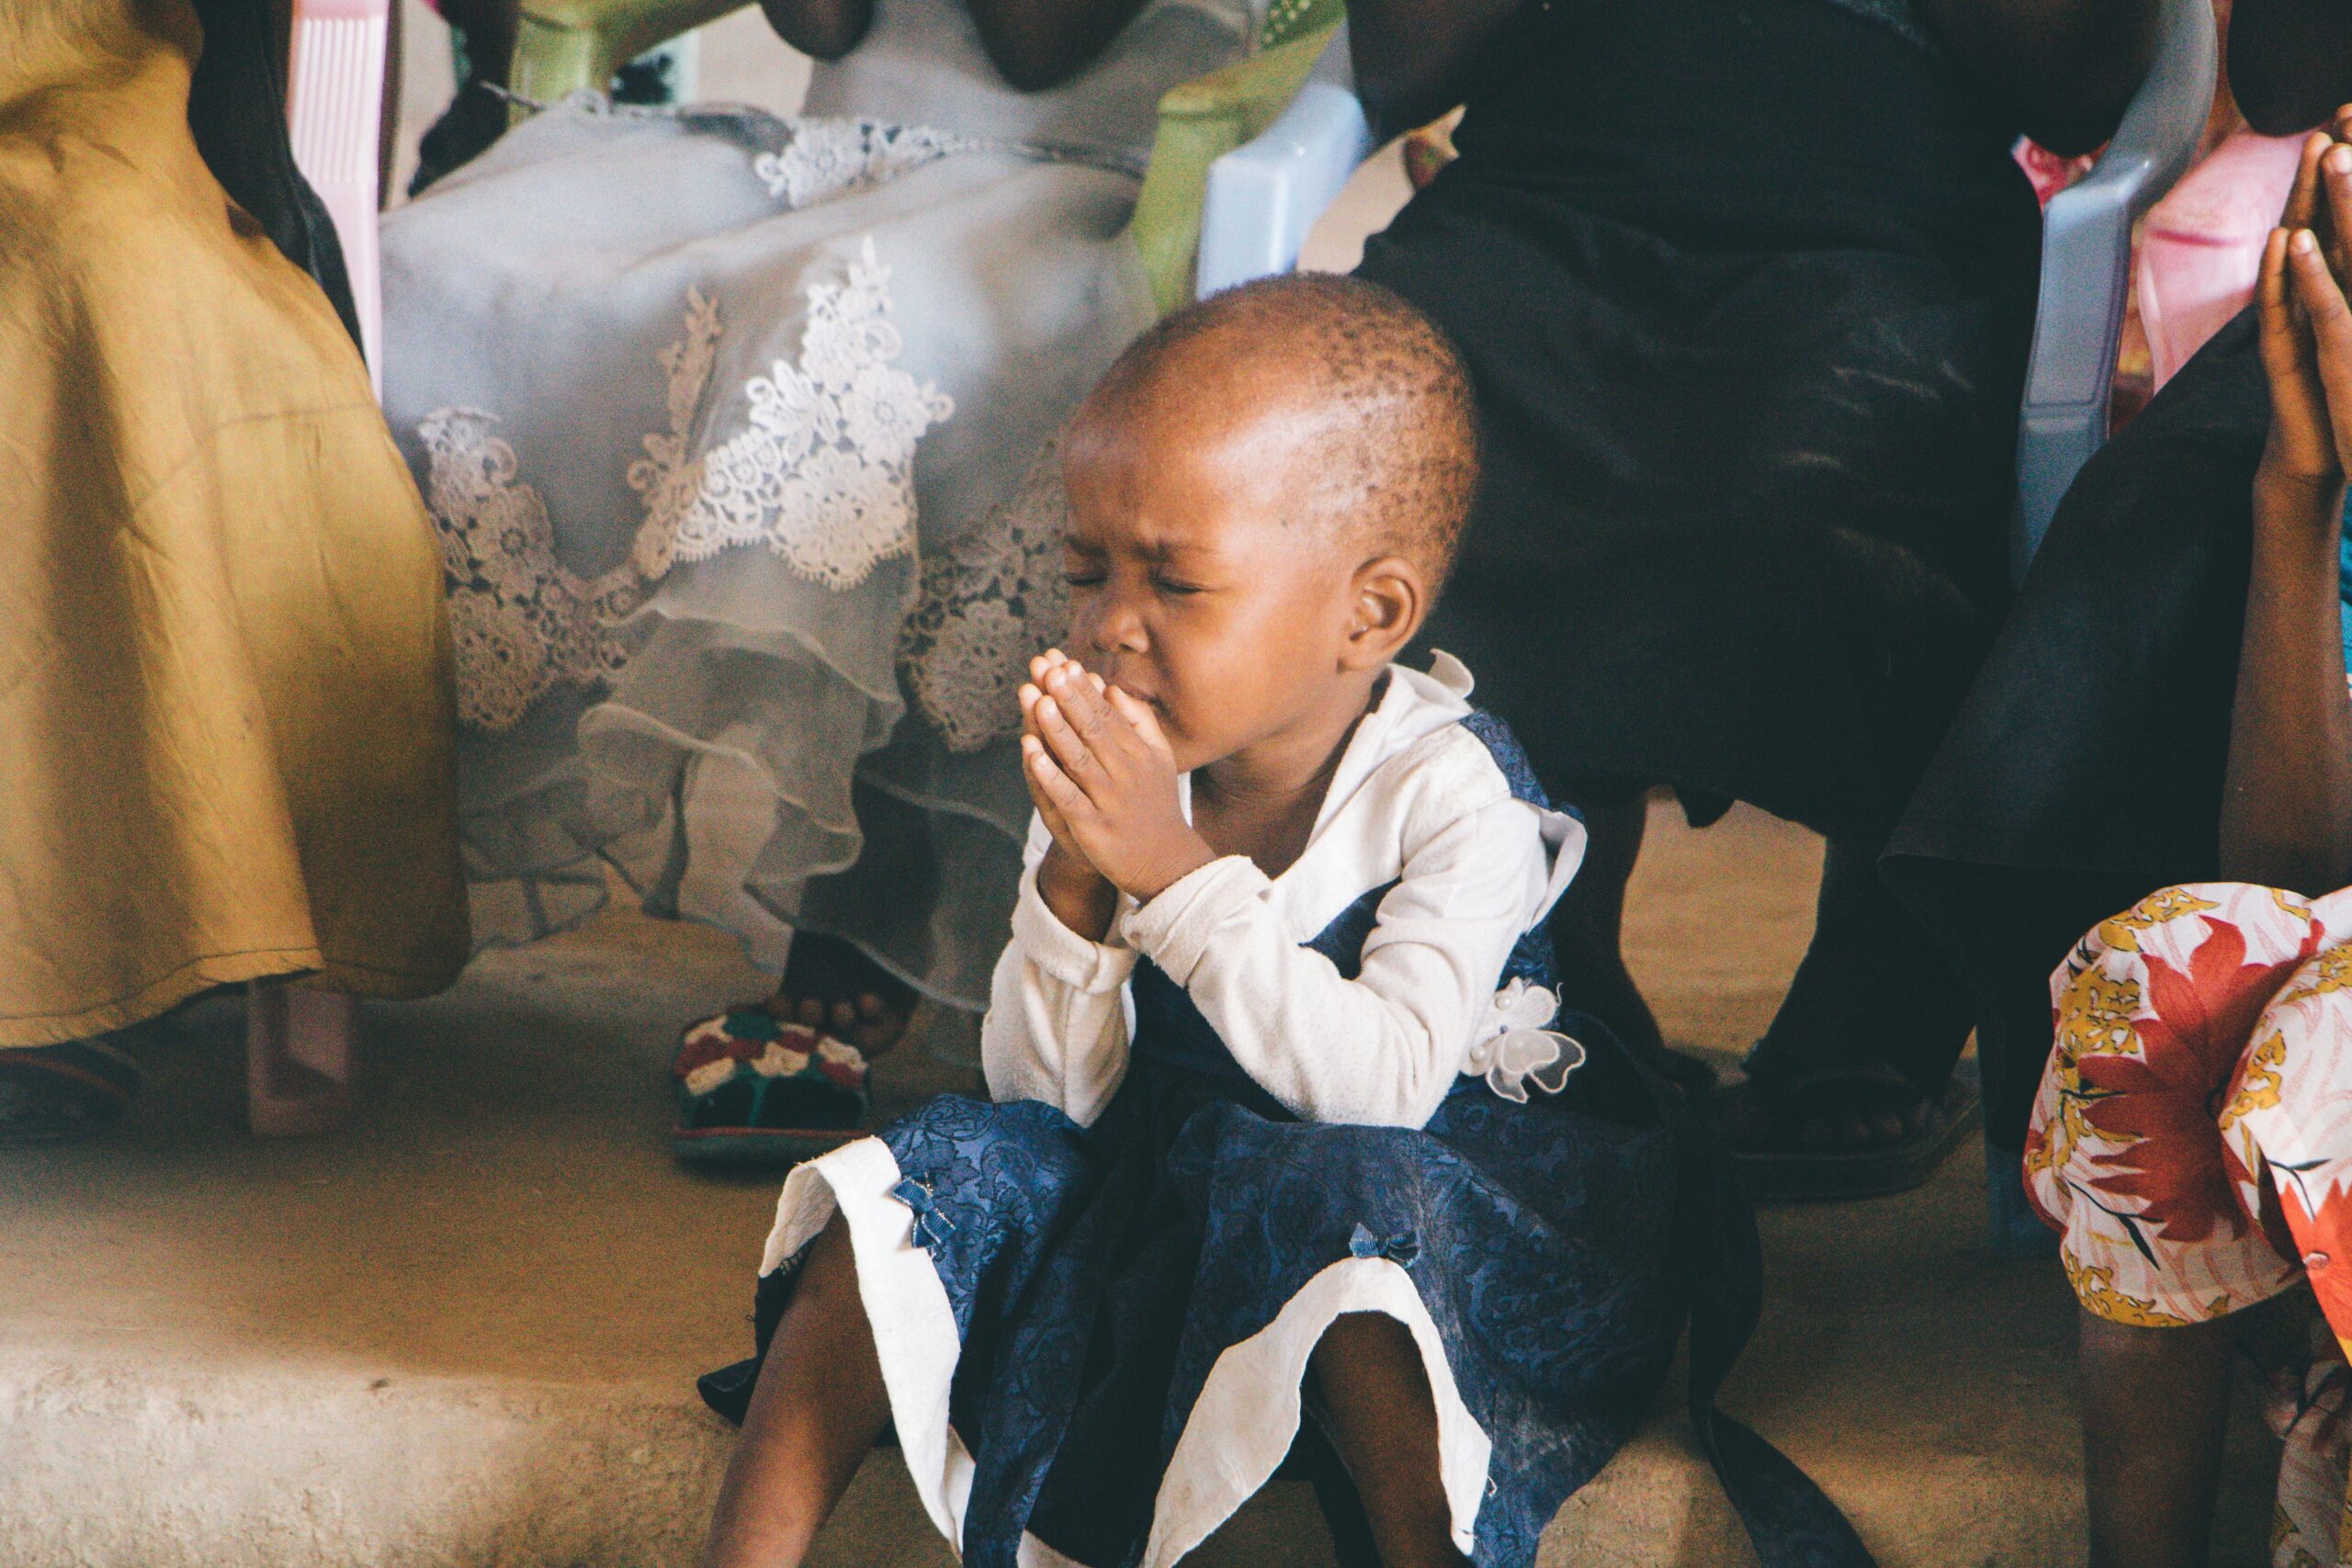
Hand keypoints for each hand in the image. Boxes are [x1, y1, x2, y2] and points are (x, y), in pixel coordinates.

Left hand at [1019, 649, 1214, 900]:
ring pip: (1079, 759)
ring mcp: (1109, 799)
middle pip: (1092, 730)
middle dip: (1069, 699)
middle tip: (1049, 670)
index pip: (1107, 715)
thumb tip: (1113, 690)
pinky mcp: (1093, 826)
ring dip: (1057, 729)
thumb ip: (1139, 723)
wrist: (1165, 861)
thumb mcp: (1159, 759)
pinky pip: (1068, 796)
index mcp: (1138, 753)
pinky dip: (1050, 775)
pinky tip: (1032, 755)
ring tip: (1039, 700)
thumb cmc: (1156, 804)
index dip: (1084, 690)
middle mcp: (1125, 772)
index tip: (1066, 664)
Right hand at [2257, 138, 2351, 516]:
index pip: (2343, 221)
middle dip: (2328, 171)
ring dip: (2304, 202)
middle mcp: (2311, 296)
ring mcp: (2293, 322)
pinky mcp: (2282, 355)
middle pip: (2318, 221)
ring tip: (2315, 154)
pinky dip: (2280, 272)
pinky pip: (2278, 307)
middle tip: (2335, 118)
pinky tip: (2283, 238)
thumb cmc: (2346, 397)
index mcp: (2337, 287)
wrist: (2317, 455)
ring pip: (2297, 253)